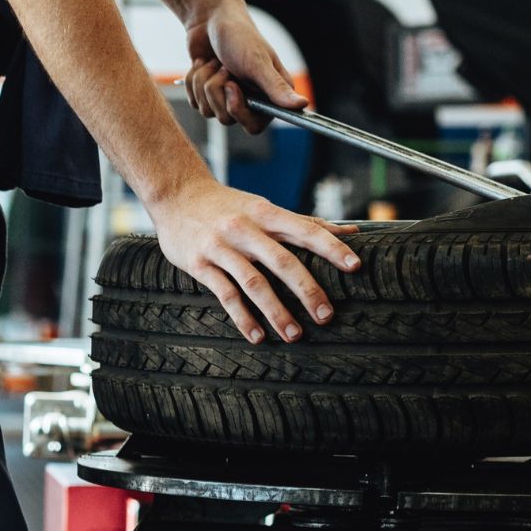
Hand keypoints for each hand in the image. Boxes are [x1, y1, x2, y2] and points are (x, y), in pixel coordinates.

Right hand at [150, 175, 357, 343]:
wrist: (176, 195)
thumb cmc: (226, 205)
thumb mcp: (264, 207)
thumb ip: (304, 223)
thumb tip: (351, 231)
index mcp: (266, 213)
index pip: (305, 230)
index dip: (332, 248)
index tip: (354, 266)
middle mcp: (245, 229)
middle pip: (282, 261)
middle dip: (307, 290)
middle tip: (326, 315)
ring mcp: (220, 247)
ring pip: (253, 283)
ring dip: (276, 311)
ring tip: (294, 334)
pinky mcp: (198, 264)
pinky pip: (224, 294)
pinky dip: (242, 317)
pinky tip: (256, 335)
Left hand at [185, 0, 306, 132]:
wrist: (210, 19)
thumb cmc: (239, 36)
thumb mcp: (258, 63)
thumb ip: (277, 88)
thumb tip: (302, 105)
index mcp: (269, 93)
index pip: (254, 126)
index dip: (240, 111)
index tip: (232, 87)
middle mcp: (249, 98)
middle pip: (226, 119)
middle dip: (218, 91)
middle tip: (224, 68)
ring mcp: (227, 97)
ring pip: (207, 111)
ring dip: (204, 83)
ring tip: (215, 62)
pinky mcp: (208, 94)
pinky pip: (194, 102)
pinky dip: (194, 80)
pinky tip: (203, 64)